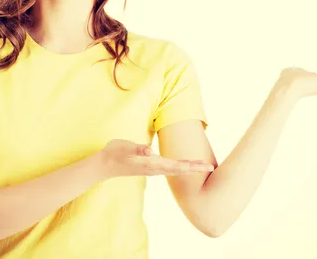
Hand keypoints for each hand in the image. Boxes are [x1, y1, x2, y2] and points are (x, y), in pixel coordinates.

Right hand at [98, 139, 213, 177]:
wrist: (105, 164)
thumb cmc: (114, 153)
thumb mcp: (124, 147)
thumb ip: (137, 149)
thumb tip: (149, 151)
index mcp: (151, 164)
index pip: (175, 166)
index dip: (191, 166)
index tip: (205, 166)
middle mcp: (154, 168)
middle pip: (179, 169)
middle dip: (195, 168)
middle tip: (212, 167)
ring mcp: (152, 169)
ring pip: (175, 169)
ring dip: (189, 168)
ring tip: (203, 166)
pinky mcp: (150, 167)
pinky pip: (170, 168)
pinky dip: (181, 167)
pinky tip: (185, 165)